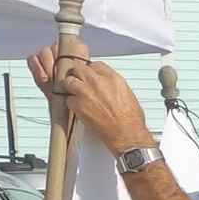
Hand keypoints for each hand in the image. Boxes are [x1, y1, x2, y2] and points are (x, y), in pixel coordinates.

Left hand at [26, 44, 156, 156]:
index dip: (92, 71)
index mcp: (113, 78)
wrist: (126, 134)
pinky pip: (68, 99)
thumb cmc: (130, 118)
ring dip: (71, 87)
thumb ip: (113, 84)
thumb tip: (105, 82)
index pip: (95, 65)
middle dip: (79, 75)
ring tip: (76, 93)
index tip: (91, 75)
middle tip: (80, 82)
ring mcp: (86, 93)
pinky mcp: (78, 106)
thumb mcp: (127, 93)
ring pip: (69, 81)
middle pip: (79, 69)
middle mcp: (98, 82)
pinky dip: (71, 103)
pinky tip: (78, 107)